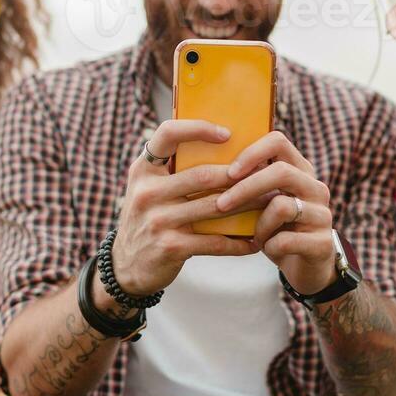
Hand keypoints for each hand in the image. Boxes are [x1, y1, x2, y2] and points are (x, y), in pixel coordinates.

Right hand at [107, 119, 257, 300]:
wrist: (126, 266)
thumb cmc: (148, 219)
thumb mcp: (148, 189)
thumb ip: (172, 169)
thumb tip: (222, 145)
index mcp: (143, 170)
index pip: (167, 134)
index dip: (198, 128)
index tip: (227, 134)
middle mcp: (147, 192)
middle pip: (203, 174)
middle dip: (240, 175)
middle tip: (266, 172)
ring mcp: (158, 220)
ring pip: (215, 207)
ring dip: (248, 205)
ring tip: (269, 201)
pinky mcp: (171, 247)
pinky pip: (214, 242)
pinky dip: (238, 242)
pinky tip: (254, 241)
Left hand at [216, 131, 335, 294]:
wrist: (305, 267)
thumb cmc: (276, 229)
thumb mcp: (263, 202)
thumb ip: (249, 182)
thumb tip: (205, 166)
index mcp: (300, 170)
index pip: (278, 141)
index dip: (251, 153)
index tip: (229, 172)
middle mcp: (315, 187)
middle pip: (281, 172)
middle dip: (245, 188)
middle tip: (222, 205)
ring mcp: (323, 215)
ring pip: (282, 206)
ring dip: (259, 224)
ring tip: (255, 235)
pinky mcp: (322, 243)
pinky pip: (286, 240)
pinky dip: (269, 246)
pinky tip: (268, 248)